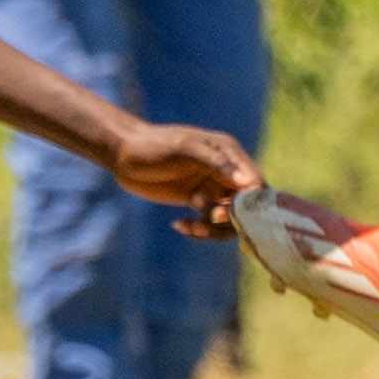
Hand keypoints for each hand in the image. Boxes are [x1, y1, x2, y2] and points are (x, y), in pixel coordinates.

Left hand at [104, 121, 260, 237]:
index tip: (222, 212)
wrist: (123, 154)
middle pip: (246, 207)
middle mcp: (225, 172)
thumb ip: (216, 164)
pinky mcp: (197, 201)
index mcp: (229, 154)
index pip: (255, 185)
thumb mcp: (184, 151)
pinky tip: (178, 224)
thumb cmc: (153, 147)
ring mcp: (212, 187)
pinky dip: (199, 230)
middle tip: (206, 217)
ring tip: (190, 225)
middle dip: (229, 219)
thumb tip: (247, 183)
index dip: (247, 205)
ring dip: (213, 229)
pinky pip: (209, 224)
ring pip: (229, 220)